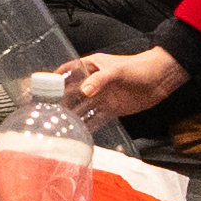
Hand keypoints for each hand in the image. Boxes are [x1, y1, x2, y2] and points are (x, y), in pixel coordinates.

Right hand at [48, 48, 183, 122]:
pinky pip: (95, 118)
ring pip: (82, 107)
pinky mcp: (112, 108)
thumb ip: (101, 80)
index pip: (67, 72)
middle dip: (58, 102)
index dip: (53, 80)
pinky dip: (87, 125)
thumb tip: (85, 91)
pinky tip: (77, 133)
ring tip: (57, 126)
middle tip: (44, 113)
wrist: (162, 78)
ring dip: (71, 116)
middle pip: (71, 93)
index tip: (38, 89)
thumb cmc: (141, 67)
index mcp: (91, 66)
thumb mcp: (119, 71)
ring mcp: (102, 96)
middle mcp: (93, 82)